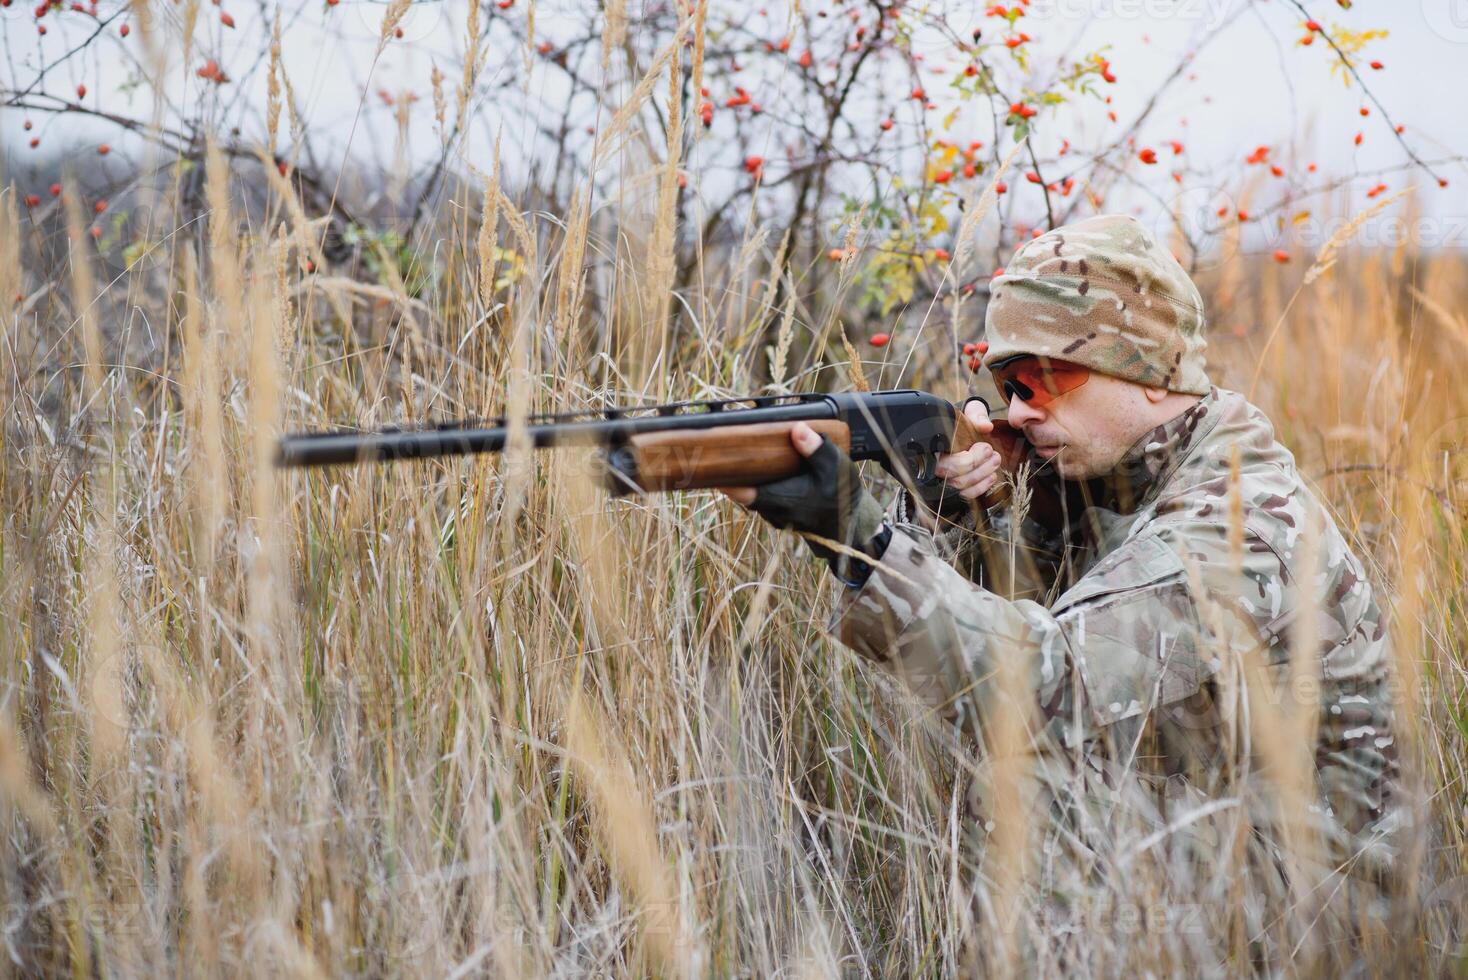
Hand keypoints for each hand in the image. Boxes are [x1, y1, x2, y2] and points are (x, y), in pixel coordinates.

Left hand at [719, 422, 884, 578]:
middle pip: (741, 492)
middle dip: (728, 474)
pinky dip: (752, 485)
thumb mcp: (836, 468)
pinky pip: (757, 498)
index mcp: (785, 500)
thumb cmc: (841, 497)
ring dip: (740, 479)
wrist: (849, 525)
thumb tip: (798, 430)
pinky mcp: (775, 514)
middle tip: (715, 451)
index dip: (726, 481)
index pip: (746, 493)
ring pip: (749, 496)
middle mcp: (774, 511)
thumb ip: (816, 449)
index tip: (712, 466)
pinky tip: (750, 468)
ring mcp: (773, 515)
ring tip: (728, 456)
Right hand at [932, 397, 1001, 500]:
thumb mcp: (971, 411)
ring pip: (961, 486)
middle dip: (979, 466)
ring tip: (995, 461)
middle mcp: (936, 464)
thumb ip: (977, 415)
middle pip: (955, 476)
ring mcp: (944, 477)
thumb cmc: (965, 420)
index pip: (949, 461)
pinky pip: (966, 494)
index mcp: (937, 445)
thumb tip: (986, 426)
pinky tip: (991, 476)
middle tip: (994, 454)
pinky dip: (981, 487)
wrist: (963, 429)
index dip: (971, 459)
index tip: (985, 447)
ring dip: (983, 475)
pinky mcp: (954, 487)